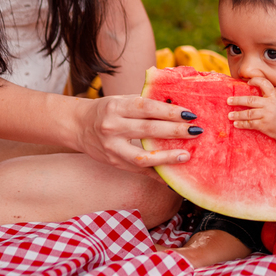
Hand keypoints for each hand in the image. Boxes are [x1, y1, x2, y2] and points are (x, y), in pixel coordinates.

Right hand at [76, 94, 201, 170]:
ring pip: (143, 156)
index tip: (190, 114)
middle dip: (175, 132)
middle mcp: (113, 127)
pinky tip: (173, 175)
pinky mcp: (115, 163)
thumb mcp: (121, 100)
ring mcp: (112, 148)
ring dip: (167, 157)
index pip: (147, 107)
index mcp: (117, 107)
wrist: (79, 126)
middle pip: (148, 130)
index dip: (170, 111)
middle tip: (196, 131)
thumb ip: (145, 103)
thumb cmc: (107, 110)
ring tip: (186, 155)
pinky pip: (139, 170)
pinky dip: (157, 174)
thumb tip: (178, 107)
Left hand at [226, 77, 275, 141]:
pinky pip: (250, 124)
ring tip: (229, 115)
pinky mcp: (264, 125)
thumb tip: (268, 86)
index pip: (264, 84)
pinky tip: (236, 124)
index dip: (255, 81)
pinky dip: (242, 124)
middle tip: (228, 101)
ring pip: (248, 114)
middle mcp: (269, 105)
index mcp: (274, 96)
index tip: (248, 82)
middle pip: (250, 100)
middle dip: (238, 100)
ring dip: (237, 114)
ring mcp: (266, 115)